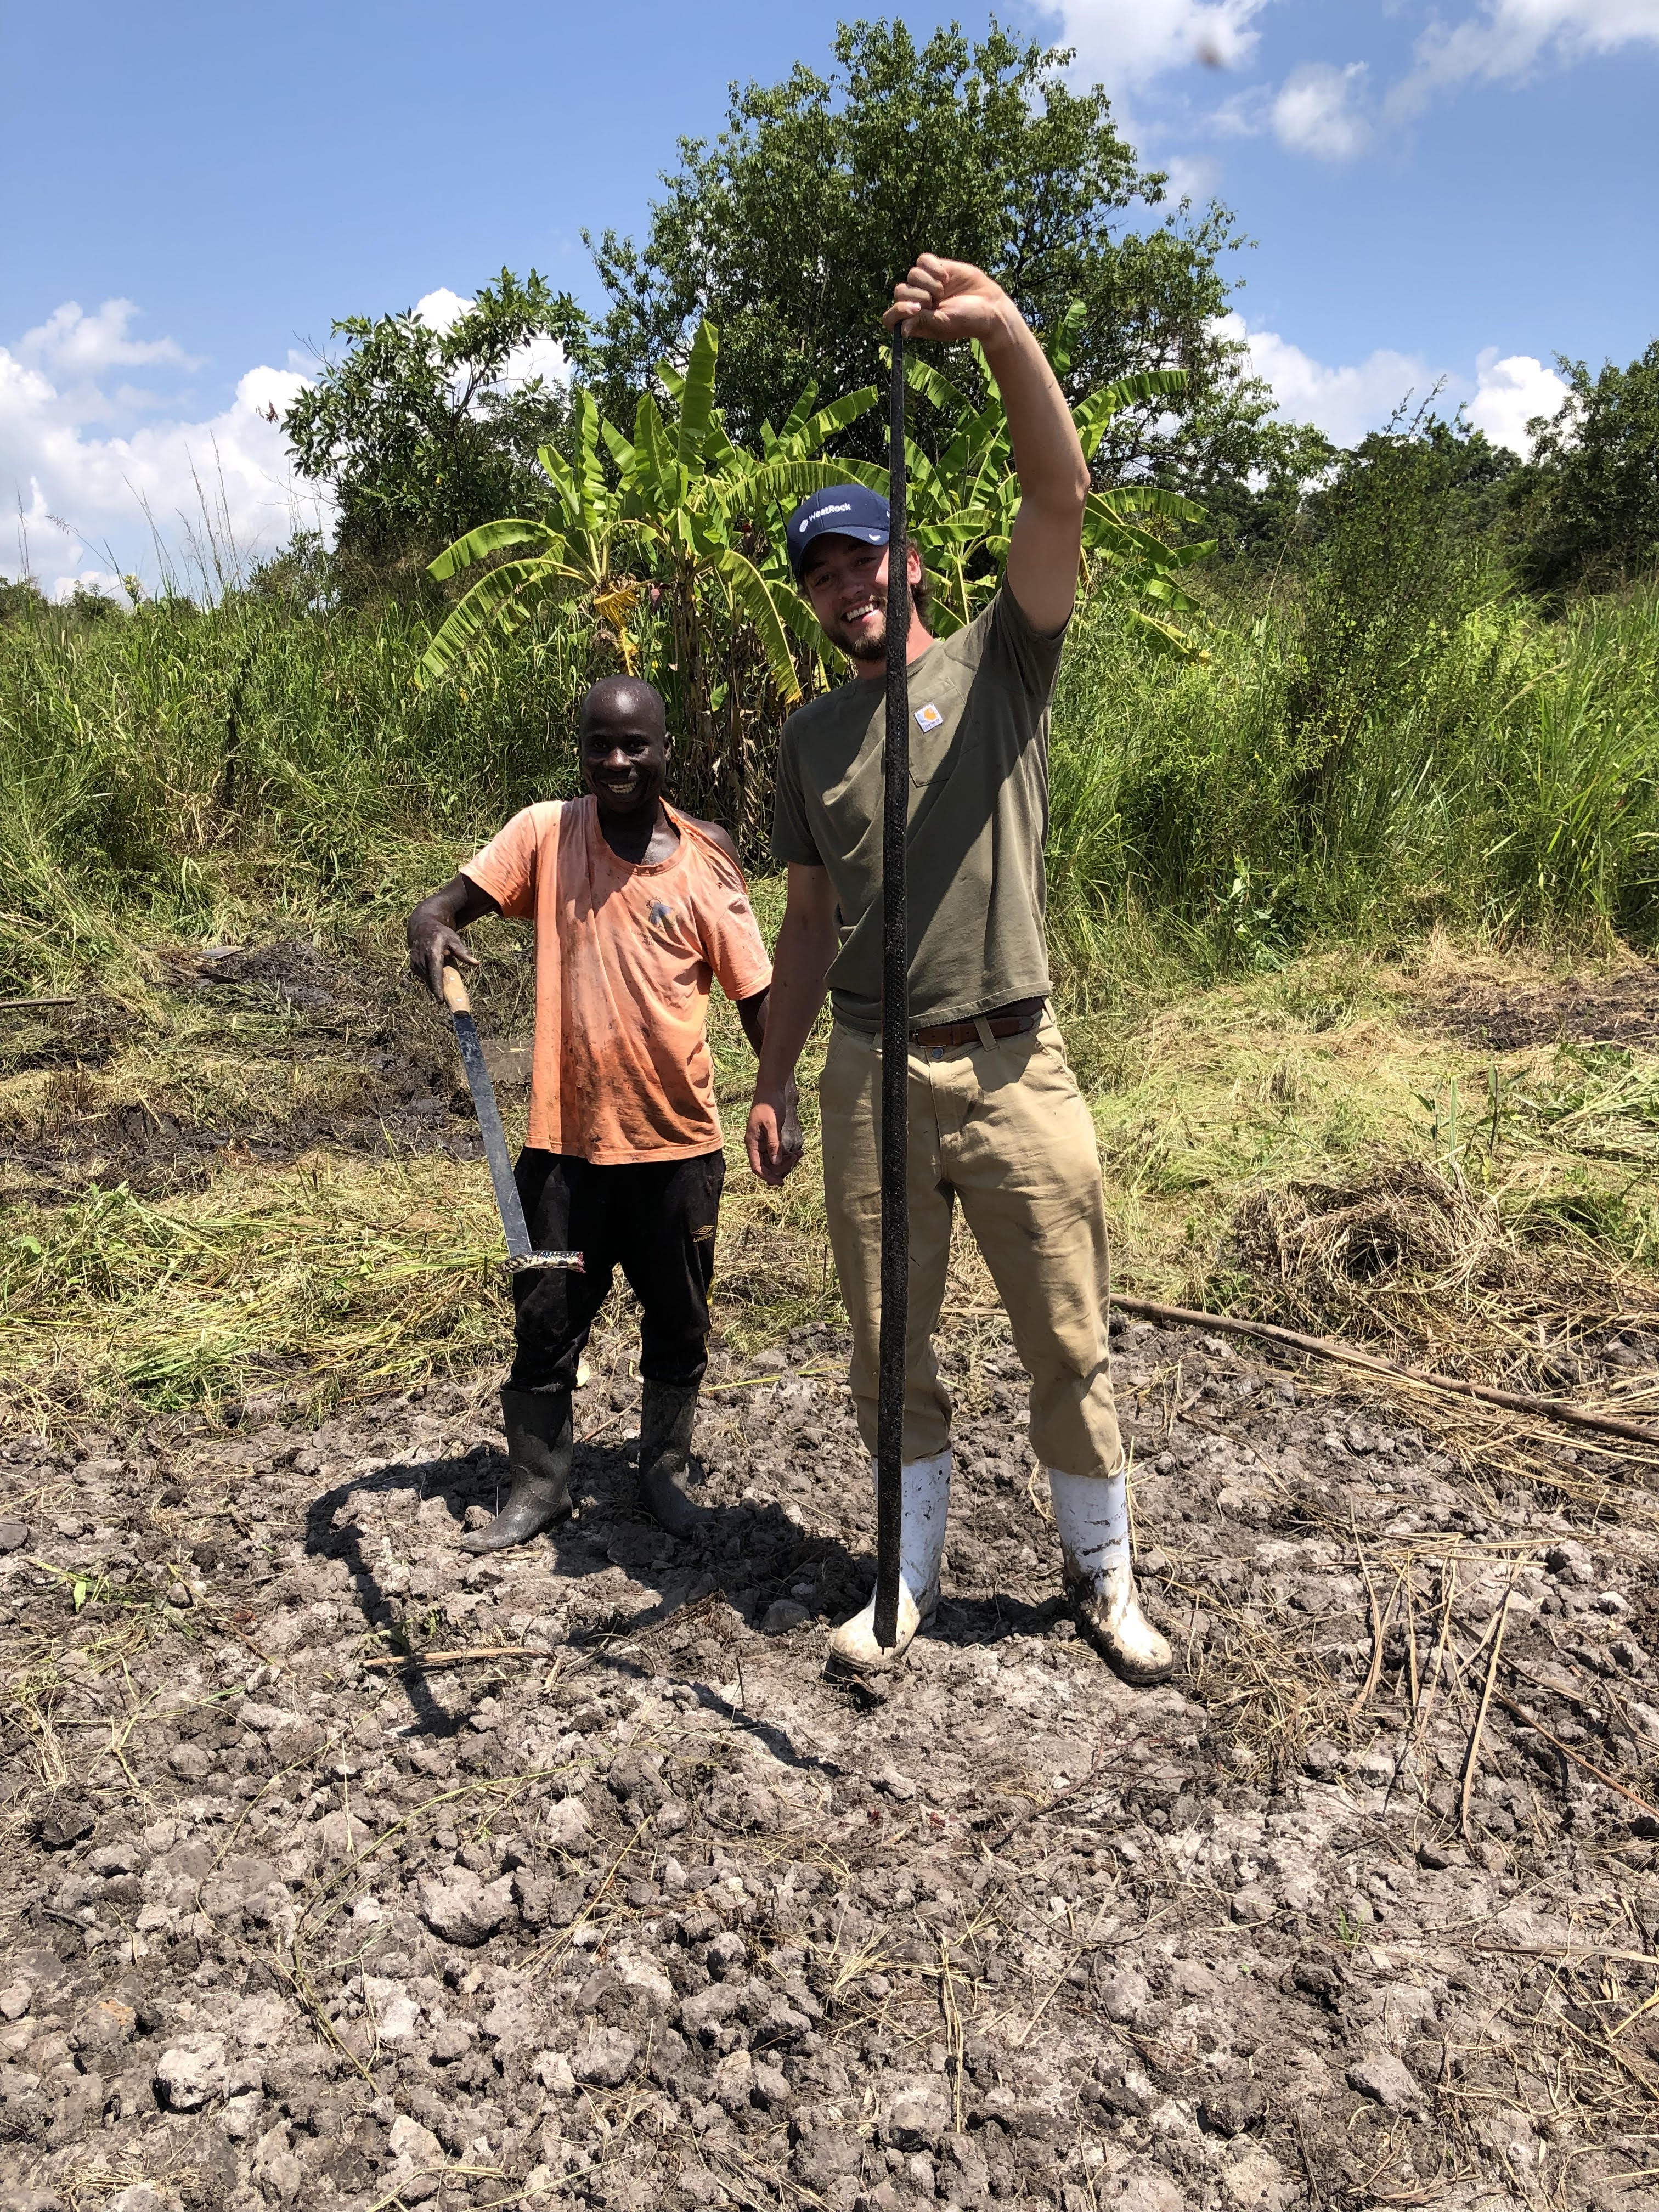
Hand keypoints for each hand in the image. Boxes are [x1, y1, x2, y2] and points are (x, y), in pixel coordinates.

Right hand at [408, 919, 476, 1000]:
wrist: (422, 929)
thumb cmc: (441, 934)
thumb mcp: (454, 939)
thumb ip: (463, 952)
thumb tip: (476, 963)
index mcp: (432, 953)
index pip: (435, 973)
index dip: (437, 988)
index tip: (440, 1001)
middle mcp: (421, 959)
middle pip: (431, 980)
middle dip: (439, 992)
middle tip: (451, 1003)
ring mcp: (415, 963)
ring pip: (427, 980)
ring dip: (436, 985)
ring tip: (445, 982)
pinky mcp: (413, 967)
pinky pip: (424, 978)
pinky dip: (431, 979)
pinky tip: (437, 975)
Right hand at [746, 1085, 803, 1185]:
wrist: (771, 1088)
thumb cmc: (769, 1104)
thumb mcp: (772, 1125)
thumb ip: (773, 1144)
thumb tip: (776, 1163)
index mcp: (752, 1142)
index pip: (757, 1167)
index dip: (768, 1177)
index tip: (781, 1183)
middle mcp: (756, 1144)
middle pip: (766, 1165)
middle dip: (780, 1167)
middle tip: (796, 1160)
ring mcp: (763, 1141)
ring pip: (772, 1160)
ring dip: (785, 1161)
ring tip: (798, 1155)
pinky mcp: (770, 1137)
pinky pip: (777, 1152)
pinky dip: (786, 1154)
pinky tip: (797, 1152)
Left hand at [882, 255, 1013, 347]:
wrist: (988, 305)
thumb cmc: (966, 320)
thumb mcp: (942, 325)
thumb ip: (921, 322)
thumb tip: (902, 330)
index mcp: (915, 321)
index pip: (890, 318)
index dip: (897, 312)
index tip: (915, 309)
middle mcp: (917, 302)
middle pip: (899, 292)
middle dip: (917, 295)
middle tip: (935, 301)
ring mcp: (925, 284)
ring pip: (911, 274)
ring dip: (928, 282)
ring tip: (943, 290)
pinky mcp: (936, 267)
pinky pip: (923, 260)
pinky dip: (933, 267)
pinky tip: (946, 276)